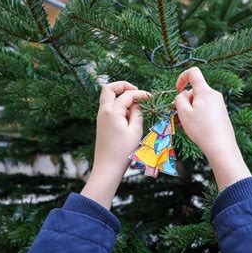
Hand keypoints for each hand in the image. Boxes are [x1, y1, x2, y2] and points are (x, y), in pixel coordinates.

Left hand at [81, 81, 148, 208]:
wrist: (107, 167)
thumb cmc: (123, 151)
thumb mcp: (135, 131)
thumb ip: (137, 114)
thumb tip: (137, 104)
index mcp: (112, 111)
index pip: (127, 95)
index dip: (140, 94)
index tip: (151, 97)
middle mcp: (104, 111)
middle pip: (109, 88)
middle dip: (123, 86)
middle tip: (136, 91)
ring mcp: (101, 117)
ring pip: (107, 96)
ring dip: (120, 95)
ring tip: (135, 103)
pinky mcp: (102, 123)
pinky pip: (108, 106)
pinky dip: (118, 104)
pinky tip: (129, 113)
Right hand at [175, 67, 250, 189]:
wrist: (221, 146)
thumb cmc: (201, 129)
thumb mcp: (184, 112)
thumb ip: (179, 99)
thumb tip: (183, 94)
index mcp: (205, 91)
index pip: (193, 72)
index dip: (182, 77)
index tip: (177, 90)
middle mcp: (214, 94)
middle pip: (195, 90)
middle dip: (185, 100)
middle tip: (180, 116)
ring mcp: (219, 104)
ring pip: (200, 101)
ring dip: (191, 110)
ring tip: (187, 125)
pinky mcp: (221, 113)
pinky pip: (206, 109)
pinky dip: (198, 115)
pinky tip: (196, 128)